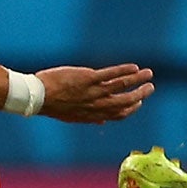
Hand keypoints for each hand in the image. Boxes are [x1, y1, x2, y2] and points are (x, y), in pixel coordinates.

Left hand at [33, 63, 154, 123]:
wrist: (35, 96)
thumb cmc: (51, 104)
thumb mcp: (71, 116)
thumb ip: (89, 117)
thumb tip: (102, 120)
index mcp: (92, 115)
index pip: (117, 114)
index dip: (131, 109)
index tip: (139, 103)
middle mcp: (95, 105)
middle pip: (125, 102)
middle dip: (140, 95)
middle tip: (150, 87)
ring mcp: (92, 92)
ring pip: (122, 87)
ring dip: (138, 80)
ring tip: (148, 74)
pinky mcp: (87, 79)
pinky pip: (110, 74)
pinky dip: (124, 70)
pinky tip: (134, 67)